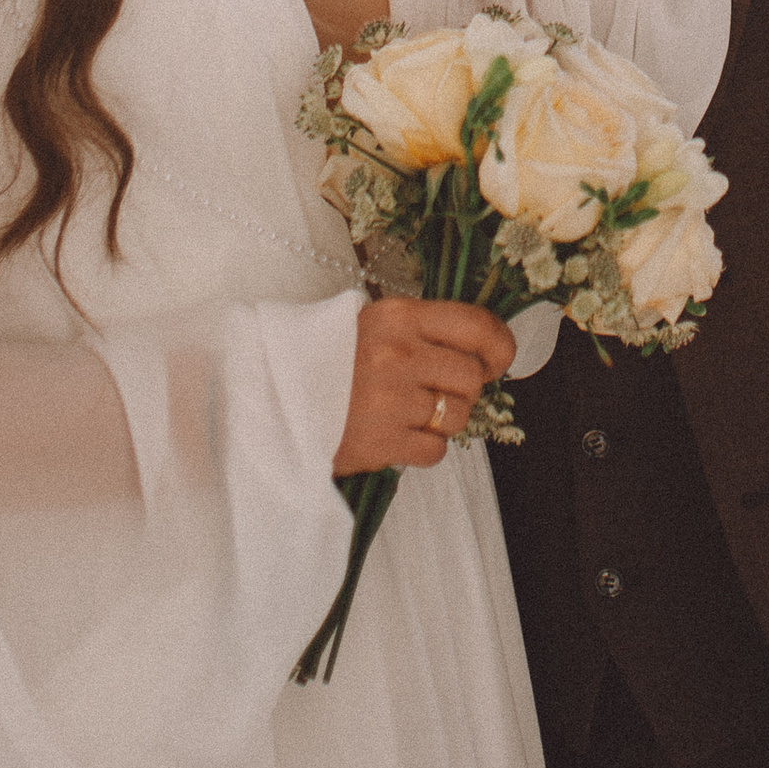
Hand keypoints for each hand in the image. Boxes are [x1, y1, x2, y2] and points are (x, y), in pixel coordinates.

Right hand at [334, 297, 516, 475]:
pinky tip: (399, 436)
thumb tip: (482, 349)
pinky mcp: (380, 442)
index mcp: (398, 317)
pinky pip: (434, 450)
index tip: (498, 360)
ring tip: (410, 414)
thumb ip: (423, 331)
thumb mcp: (373, 325)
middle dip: (465, 391)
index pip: (476, 325)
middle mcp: (397, 354)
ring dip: (443, 421)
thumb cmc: (328, 358)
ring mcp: (389, 400)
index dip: (499, 346)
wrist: (269, 395)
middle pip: (470, 378)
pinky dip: (424, 448)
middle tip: (440, 392)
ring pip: (456, 418)